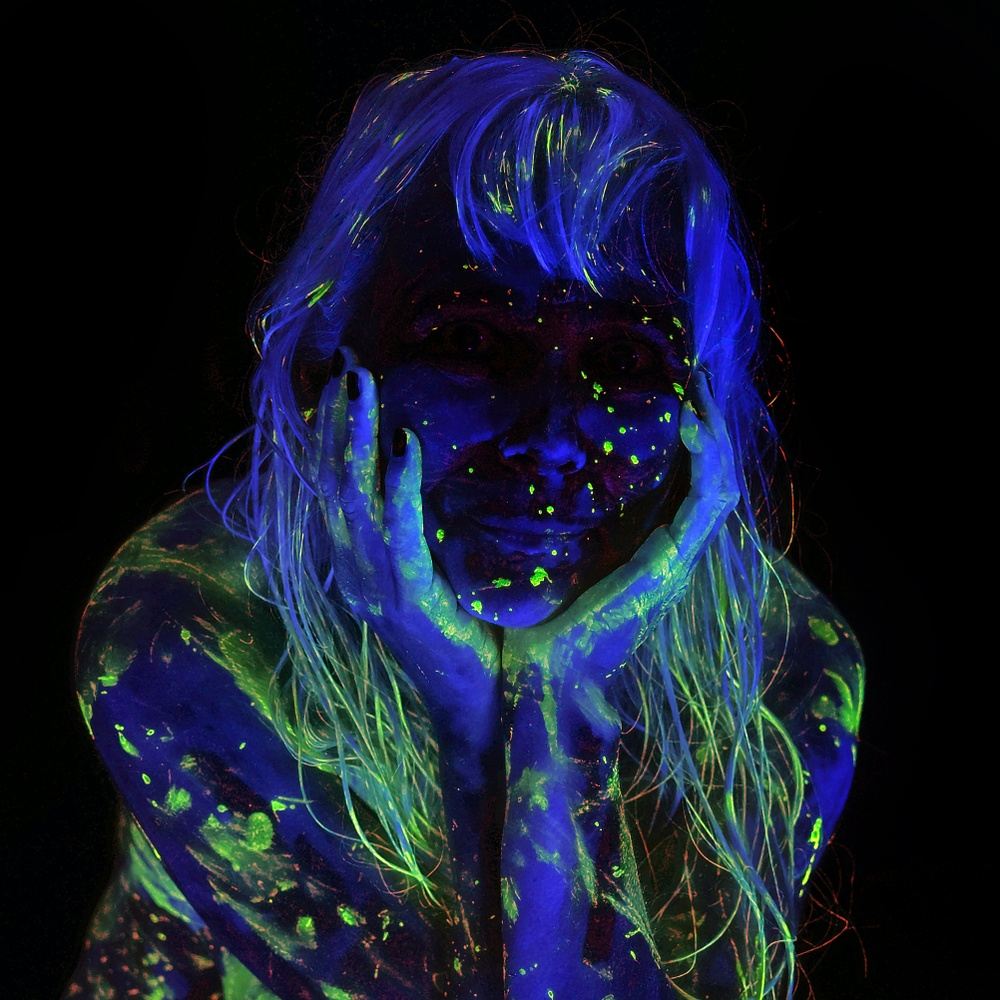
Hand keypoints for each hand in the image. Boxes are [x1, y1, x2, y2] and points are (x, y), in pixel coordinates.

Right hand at [306, 346, 501, 745]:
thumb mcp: (424, 581)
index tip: (337, 386)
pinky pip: (398, 532)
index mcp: (352, 570)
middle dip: (334, 423)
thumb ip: (407, 539)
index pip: (328, 491)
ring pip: (351, 500)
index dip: (327, 437)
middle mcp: (351, 575)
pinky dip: (398, 484)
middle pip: (330, 485)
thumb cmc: (458, 641)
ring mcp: (374, 590)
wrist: (472, 712)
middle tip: (345, 366)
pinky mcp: (408, 600)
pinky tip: (403, 441)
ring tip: (358, 383)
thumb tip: (408, 481)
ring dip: (353, 437)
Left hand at [502, 367, 739, 726]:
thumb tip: (530, 475)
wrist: (543, 677)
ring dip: (714, 433)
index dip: (693, 438)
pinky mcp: (669, 565)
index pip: (690, 483)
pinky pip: (705, 504)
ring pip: (719, 485)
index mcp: (650, 549)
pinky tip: (689, 424)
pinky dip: (705, 461)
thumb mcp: (552, 556)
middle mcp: (672, 552)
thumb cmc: (538, 623)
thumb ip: (556, 521)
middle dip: (709, 423)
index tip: (676, 390)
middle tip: (692, 373)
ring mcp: (676, 560)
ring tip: (695, 387)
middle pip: (712, 477)